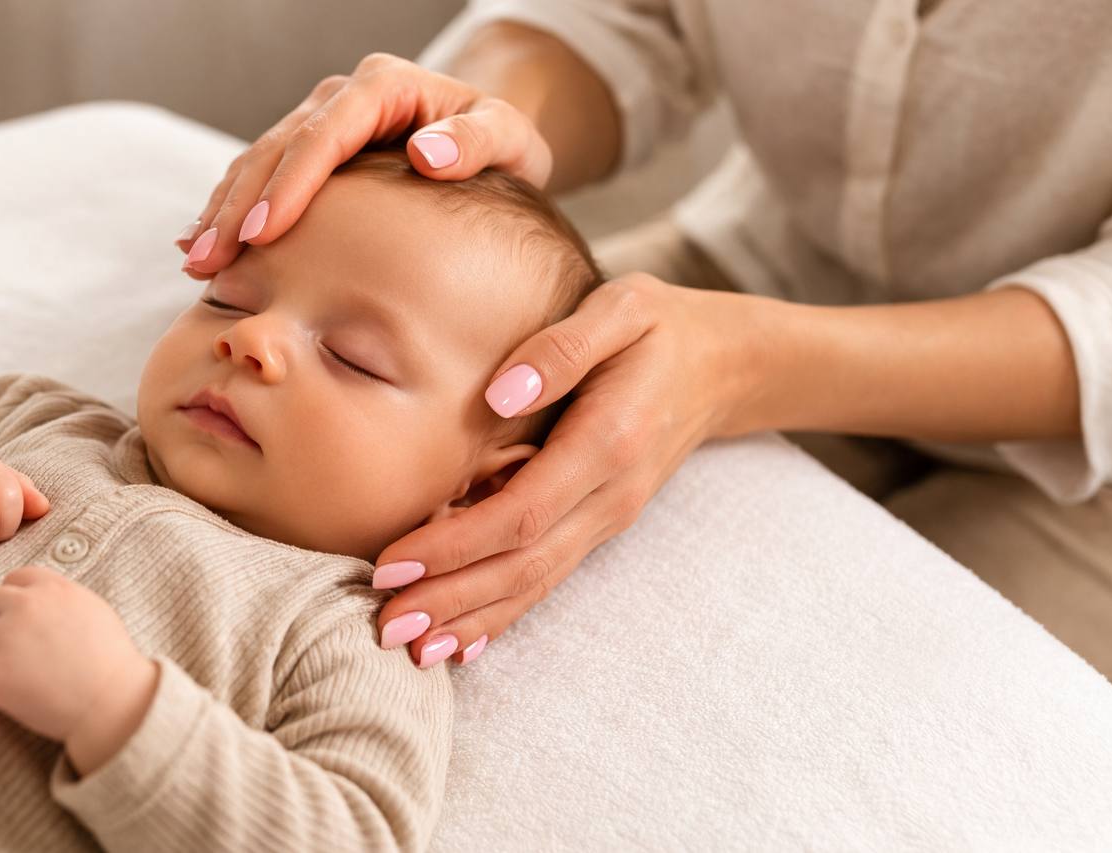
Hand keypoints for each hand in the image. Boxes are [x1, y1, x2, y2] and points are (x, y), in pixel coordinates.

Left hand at [0, 565, 157, 774]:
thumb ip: (62, 603)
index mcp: (55, 589)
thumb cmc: (112, 666)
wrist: (116, 702)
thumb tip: (36, 610)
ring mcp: (7, 638)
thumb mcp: (94, 613)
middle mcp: (27, 606)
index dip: (9, 605)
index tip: (16, 630)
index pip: (14, 579)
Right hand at [174, 51, 550, 277]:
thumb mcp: (509, 138)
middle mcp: (343, 96)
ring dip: (222, 210)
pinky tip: (201, 242)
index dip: (289, 185)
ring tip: (194, 260)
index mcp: (384, 87)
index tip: (262, 234)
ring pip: (258, 161)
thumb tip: (429, 154)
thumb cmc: (504, 142)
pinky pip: (262, 174)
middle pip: (277, 148)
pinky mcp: (311, 146)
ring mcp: (321, 119)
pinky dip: (231, 208)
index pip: (325, 135)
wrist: (492, 137)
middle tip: (207, 260)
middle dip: (237, 206)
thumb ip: (476, 141)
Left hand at [372, 275, 774, 665]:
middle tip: (386, 626)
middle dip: (451, 599)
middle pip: (523, 565)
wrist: (725, 367)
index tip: (393, 562)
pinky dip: (505, 612)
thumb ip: (563, 348)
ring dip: (472, 618)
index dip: (455, 545)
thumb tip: (499, 394)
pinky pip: (549, 576)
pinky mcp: (600, 523)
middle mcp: (611, 495)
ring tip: (413, 648)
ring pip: (535, 582)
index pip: (522, 513)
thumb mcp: (622, 307)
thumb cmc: (661, 328)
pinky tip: (465, 641)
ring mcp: (609, 517)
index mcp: (609, 442)